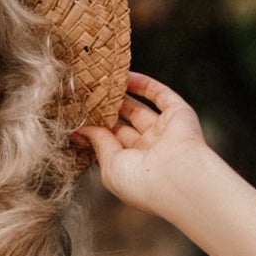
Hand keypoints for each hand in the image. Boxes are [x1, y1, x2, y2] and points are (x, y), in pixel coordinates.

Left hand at [70, 71, 211, 214]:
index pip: (110, 145)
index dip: (95, 130)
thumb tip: (80, 130)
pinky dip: (143, 84)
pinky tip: (125, 75)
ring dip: (121, 96)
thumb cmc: (139, 180)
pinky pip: (159, 95)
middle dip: (105, 111)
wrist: (175, 177)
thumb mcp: (109, 164)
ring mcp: (164, 132)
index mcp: (132, 168)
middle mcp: (149, 150)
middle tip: (87, 95)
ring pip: (139, 109)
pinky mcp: (178, 114)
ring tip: (101, 82)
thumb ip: (97, 143)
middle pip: (123, 125)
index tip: (77, 115)